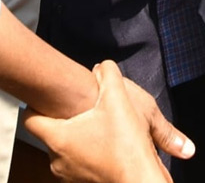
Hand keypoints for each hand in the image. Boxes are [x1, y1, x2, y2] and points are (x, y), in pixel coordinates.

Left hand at [23, 61, 193, 182]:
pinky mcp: (81, 181)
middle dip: (63, 117)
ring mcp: (68, 173)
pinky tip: (103, 139)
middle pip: (49, 131)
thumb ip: (108, 74)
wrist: (140, 178)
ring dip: (75, 134)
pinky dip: (83, 148)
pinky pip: (74, 159)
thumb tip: (102, 66)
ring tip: (95, 122)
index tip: (48, 96)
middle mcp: (57, 159)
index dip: (36, 104)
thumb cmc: (126, 143)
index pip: (30, 119)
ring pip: (63, 146)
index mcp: (59, 138)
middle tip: (80, 106)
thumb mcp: (119, 98)